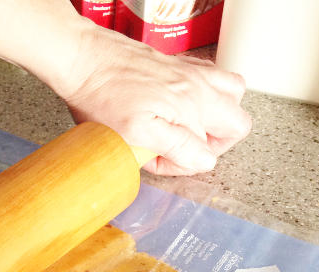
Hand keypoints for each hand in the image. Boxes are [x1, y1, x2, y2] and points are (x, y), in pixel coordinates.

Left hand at [62, 25, 250, 175]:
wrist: (83, 59)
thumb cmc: (101, 96)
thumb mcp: (136, 134)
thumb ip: (177, 148)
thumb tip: (204, 160)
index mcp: (191, 108)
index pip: (209, 154)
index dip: (184, 165)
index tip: (160, 161)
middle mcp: (198, 88)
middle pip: (235, 123)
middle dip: (215, 143)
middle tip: (183, 149)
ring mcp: (191, 73)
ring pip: (232, 96)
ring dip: (218, 116)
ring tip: (189, 127)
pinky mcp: (180, 64)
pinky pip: (213, 78)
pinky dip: (207, 94)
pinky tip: (180, 104)